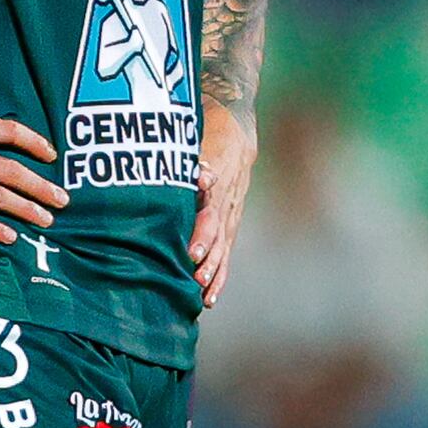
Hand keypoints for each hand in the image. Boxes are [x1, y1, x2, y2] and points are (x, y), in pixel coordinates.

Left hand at [189, 106, 255, 305]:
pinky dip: (219, 275)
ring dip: (214, 273)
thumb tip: (201, 175)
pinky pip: (227, 252)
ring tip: (204, 294)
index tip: (192, 253)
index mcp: (217, 183)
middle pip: (218, 236)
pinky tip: (210, 297)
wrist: (235, 130)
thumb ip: (193, 160)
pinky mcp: (231, 224)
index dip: (203, 235)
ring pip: (224, 248)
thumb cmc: (205, 133)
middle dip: (208, 260)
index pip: (211, 214)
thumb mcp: (197, 138)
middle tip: (196, 279)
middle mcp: (226, 203)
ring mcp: (231, 214)